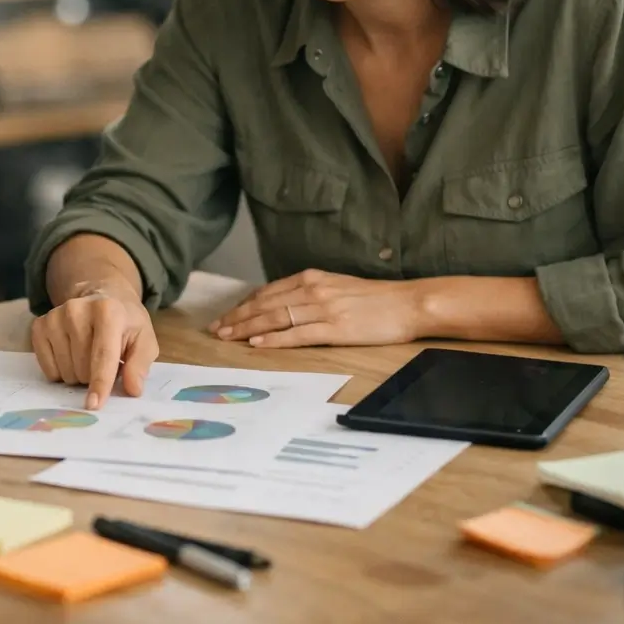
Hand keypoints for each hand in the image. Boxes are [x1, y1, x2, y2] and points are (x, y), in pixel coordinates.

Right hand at [31, 283, 158, 409]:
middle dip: (94, 376)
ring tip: (88, 356)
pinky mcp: (40, 326)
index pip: (103, 355)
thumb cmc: (126, 324)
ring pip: (65, 371)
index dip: (100, 382)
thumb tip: (132, 389)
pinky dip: (61, 371)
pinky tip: (71, 355)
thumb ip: (140, 365)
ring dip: (78, 374)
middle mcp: (77, 310)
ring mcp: (55, 317)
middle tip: (104, 362)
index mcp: (108, 311)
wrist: (103, 296)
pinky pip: (48, 368)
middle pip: (82, 368)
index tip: (94, 404)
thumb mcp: (144, 340)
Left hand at [207, 270, 424, 348]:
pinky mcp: (335, 328)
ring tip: (227, 337)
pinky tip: (257, 344)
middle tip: (215, 329)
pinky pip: (297, 334)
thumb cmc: (377, 299)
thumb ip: (312, 293)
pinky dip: (274, 339)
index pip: (268, 291)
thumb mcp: (339, 287)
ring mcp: (324, 309)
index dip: (244, 304)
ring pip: (275, 318)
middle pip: (265, 304)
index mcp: (313, 278)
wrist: (408, 303)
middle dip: (237, 317)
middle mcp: (314, 289)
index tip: (227, 316)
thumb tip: (286, 305)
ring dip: (247, 328)